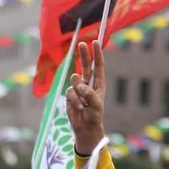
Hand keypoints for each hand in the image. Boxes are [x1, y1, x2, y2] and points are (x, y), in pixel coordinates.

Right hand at [65, 41, 106, 155]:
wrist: (85, 127)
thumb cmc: (94, 116)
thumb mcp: (96, 105)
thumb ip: (90, 93)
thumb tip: (80, 85)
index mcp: (99, 83)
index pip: (98, 66)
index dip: (97, 54)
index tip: (95, 42)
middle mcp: (88, 83)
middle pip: (86, 65)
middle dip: (84, 54)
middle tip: (82, 43)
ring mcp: (78, 88)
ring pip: (75, 80)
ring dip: (79, 92)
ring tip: (83, 103)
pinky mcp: (70, 94)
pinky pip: (70, 92)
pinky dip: (74, 100)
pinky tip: (78, 107)